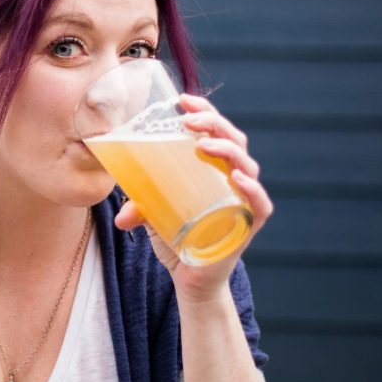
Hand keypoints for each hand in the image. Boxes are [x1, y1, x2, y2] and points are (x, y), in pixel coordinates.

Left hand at [114, 93, 273, 303]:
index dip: (203, 112)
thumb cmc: (178, 239)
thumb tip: (122, 217)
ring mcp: (244, 200)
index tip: (182, 101)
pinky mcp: (249, 224)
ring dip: (227, 149)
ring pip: (247, 165)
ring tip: (204, 144)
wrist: (192, 280)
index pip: (215, 130)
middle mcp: (233, 179)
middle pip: (233, 140)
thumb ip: (139, 208)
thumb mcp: (153, 217)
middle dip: (213, 123)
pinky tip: (238, 178)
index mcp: (212, 168)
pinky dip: (252, 189)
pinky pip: (259, 203)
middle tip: (188, 120)